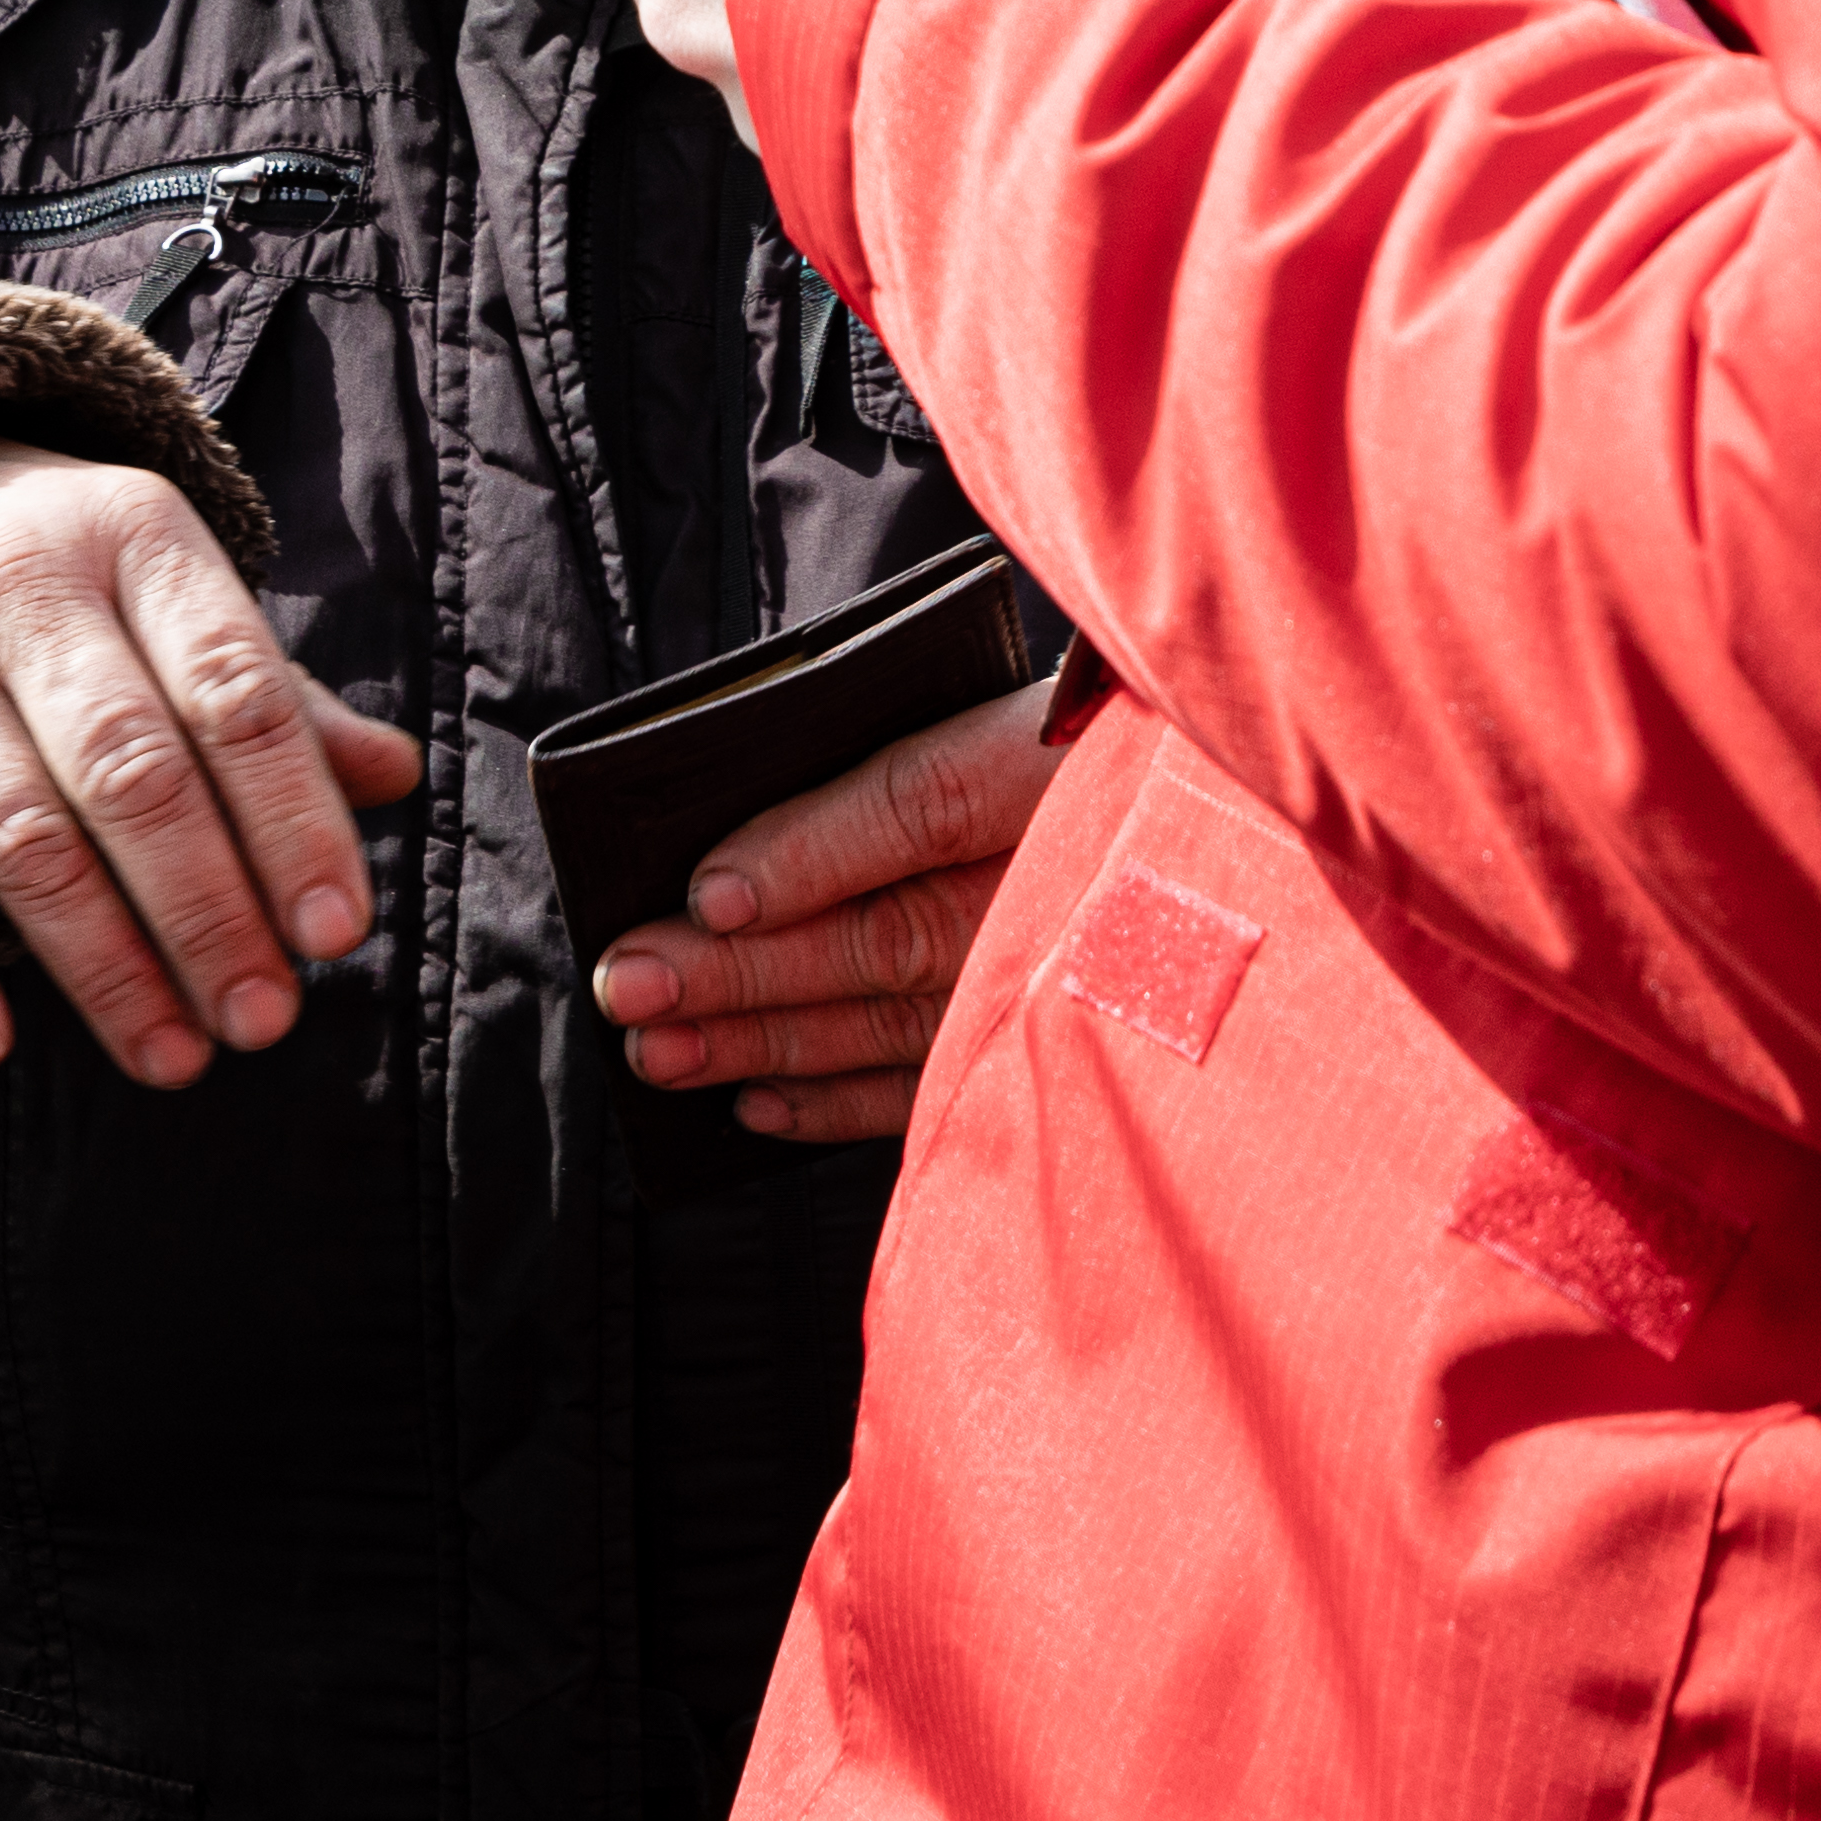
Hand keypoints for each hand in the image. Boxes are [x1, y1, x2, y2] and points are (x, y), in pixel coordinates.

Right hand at [0, 419, 424, 1085]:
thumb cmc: (58, 578)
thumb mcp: (167, 592)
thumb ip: (273, 693)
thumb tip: (395, 777)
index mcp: (135, 537)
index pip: (232, 690)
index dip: (292, 820)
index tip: (336, 933)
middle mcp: (20, 588)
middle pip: (129, 770)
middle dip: (205, 910)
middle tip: (261, 1020)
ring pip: (18, 831)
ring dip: (100, 962)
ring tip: (171, 1053)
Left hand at [590, 673, 1065, 1141]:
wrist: (1191, 807)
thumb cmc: (1073, 750)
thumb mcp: (1010, 718)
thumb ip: (905, 765)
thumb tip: (750, 847)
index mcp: (1053, 767)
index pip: (924, 807)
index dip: (809, 854)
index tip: (706, 894)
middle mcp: (1064, 885)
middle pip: (885, 935)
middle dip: (742, 971)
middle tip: (629, 985)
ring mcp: (1062, 978)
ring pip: (894, 1018)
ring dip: (766, 1041)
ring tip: (661, 1051)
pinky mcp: (1051, 1044)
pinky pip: (937, 1084)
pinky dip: (841, 1102)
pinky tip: (759, 1102)